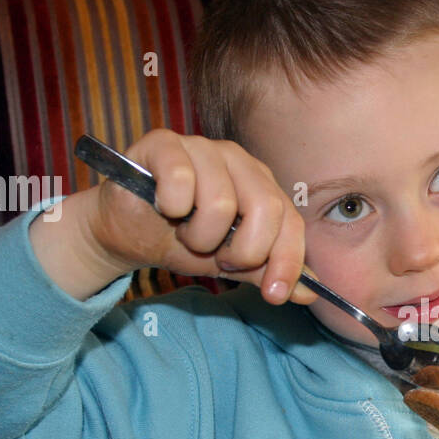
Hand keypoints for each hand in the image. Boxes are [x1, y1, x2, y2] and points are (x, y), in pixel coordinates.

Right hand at [84, 129, 315, 305]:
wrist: (128, 232)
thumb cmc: (181, 239)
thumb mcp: (229, 261)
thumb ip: (266, 270)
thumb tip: (310, 293)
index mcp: (261, 184)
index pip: (292, 223)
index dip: (286, 262)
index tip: (274, 295)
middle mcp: (238, 160)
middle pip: (266, 209)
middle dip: (242, 250)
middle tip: (219, 257)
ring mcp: (202, 147)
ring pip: (221, 201)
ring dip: (199, 235)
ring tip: (186, 232)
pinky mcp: (163, 143)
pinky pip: (180, 179)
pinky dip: (171, 205)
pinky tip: (163, 207)